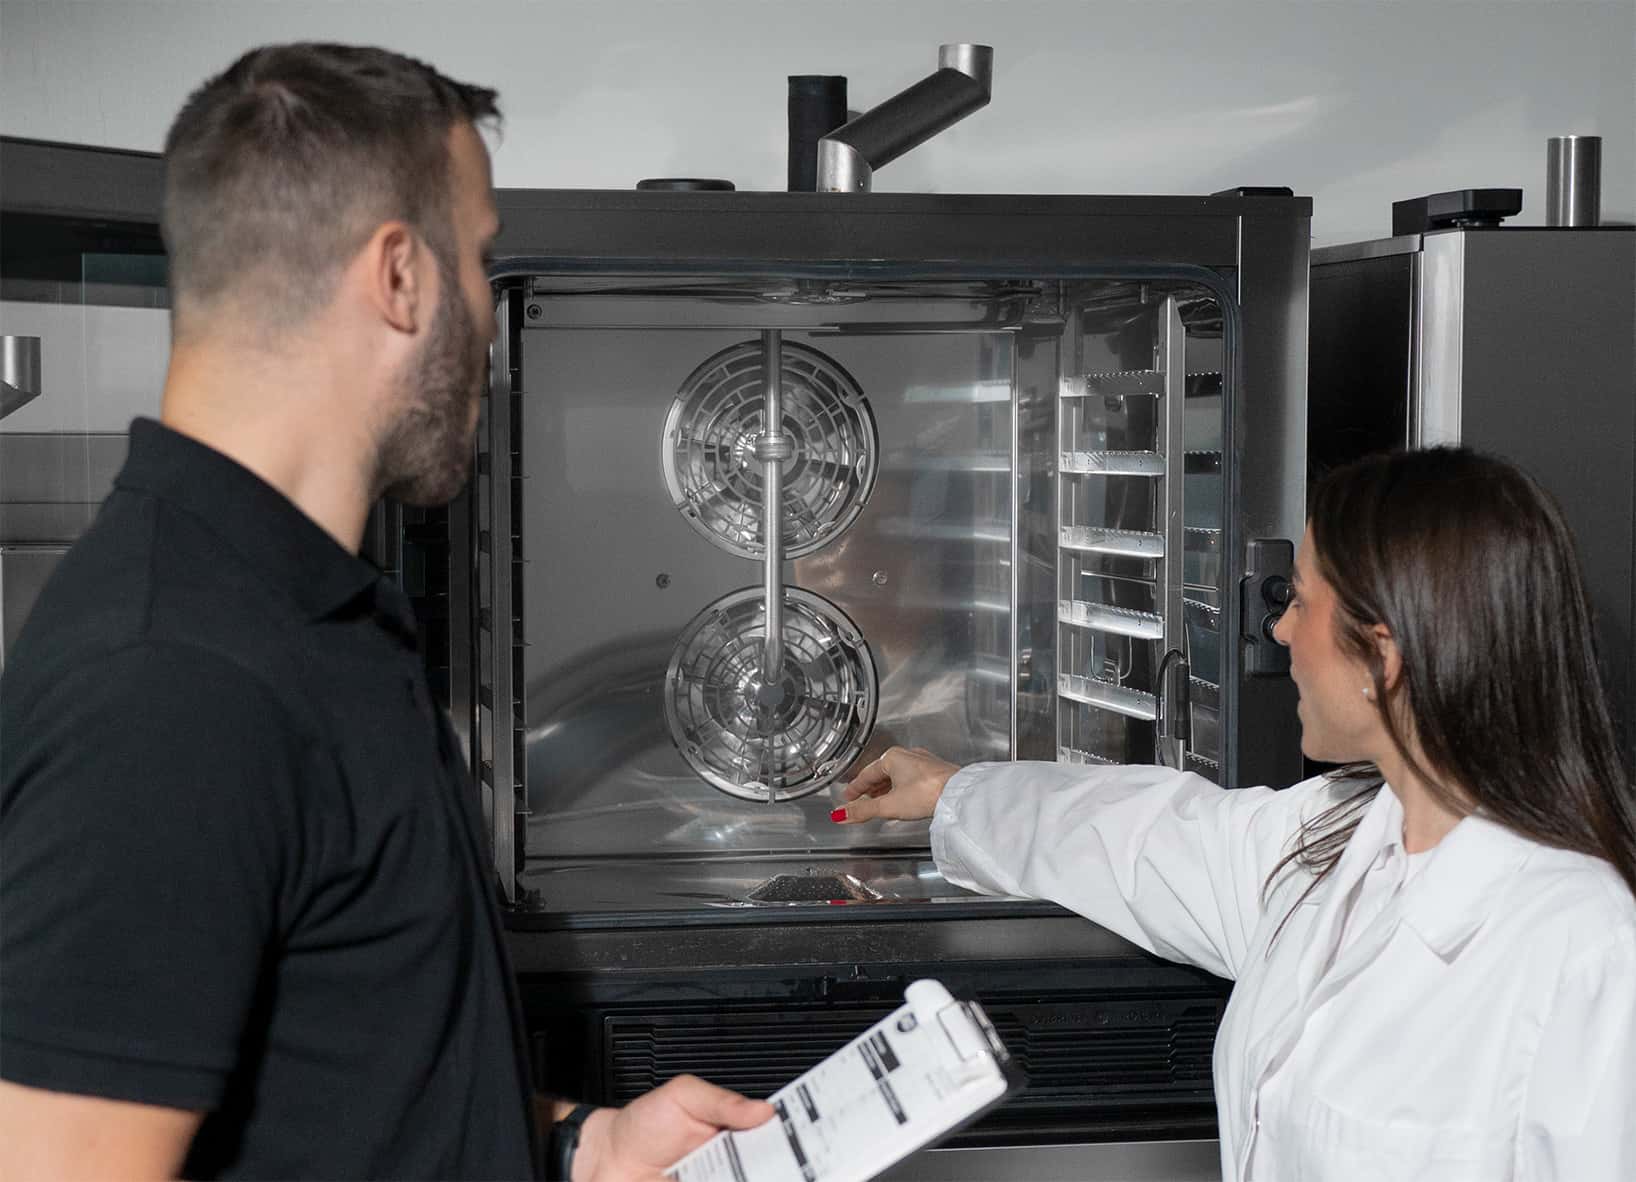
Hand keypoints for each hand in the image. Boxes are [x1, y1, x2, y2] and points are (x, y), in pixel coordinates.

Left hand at [571, 1075, 772, 1181]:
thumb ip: (721, 1101)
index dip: (792, 1139)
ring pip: (751, 1179)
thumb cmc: (643, 1125)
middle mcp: (734, 1164)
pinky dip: (729, 1181)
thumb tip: (763, 1109)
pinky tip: (716, 1175)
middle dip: (776, 1164)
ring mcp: (720, 1181)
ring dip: (754, 1173)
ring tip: (742, 1168)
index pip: (775, 1135)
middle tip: (765, 1160)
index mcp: (736, 1131)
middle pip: (770, 1166)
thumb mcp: (682, 1096)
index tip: (802, 1141)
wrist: (608, 1162)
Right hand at [832, 746, 958, 822]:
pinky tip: (903, 798)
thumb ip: (863, 810)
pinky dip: (901, 788)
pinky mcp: (935, 772)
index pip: (866, 774)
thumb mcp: (888, 805)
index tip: (848, 796)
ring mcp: (923, 763)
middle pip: (882, 773)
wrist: (958, 794)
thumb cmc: (927, 793)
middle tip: (861, 798)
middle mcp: (908, 755)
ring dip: (886, 788)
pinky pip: (911, 778)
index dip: (855, 787)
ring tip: (880, 801)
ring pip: (897, 775)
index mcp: (892, 758)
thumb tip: (841, 814)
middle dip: (870, 787)